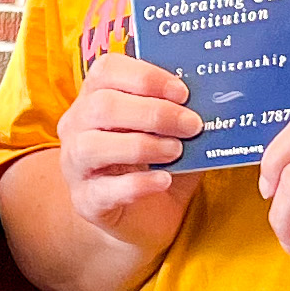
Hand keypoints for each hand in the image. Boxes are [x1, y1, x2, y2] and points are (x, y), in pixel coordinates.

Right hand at [55, 52, 204, 249]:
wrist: (143, 220)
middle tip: (191, 125)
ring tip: (176, 151)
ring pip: (92, 146)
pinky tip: (164, 180)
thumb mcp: (169, 133)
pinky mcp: (86, 201)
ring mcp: (75, 165)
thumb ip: (180, 115)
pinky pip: (105, 190)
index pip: (106, 70)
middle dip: (154, 113)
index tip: (183, 92)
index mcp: (94, 98)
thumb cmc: (156, 166)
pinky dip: (138, 184)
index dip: (145, 76)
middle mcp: (76, 127)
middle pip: (102, 106)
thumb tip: (214, 99)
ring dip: (142, 145)